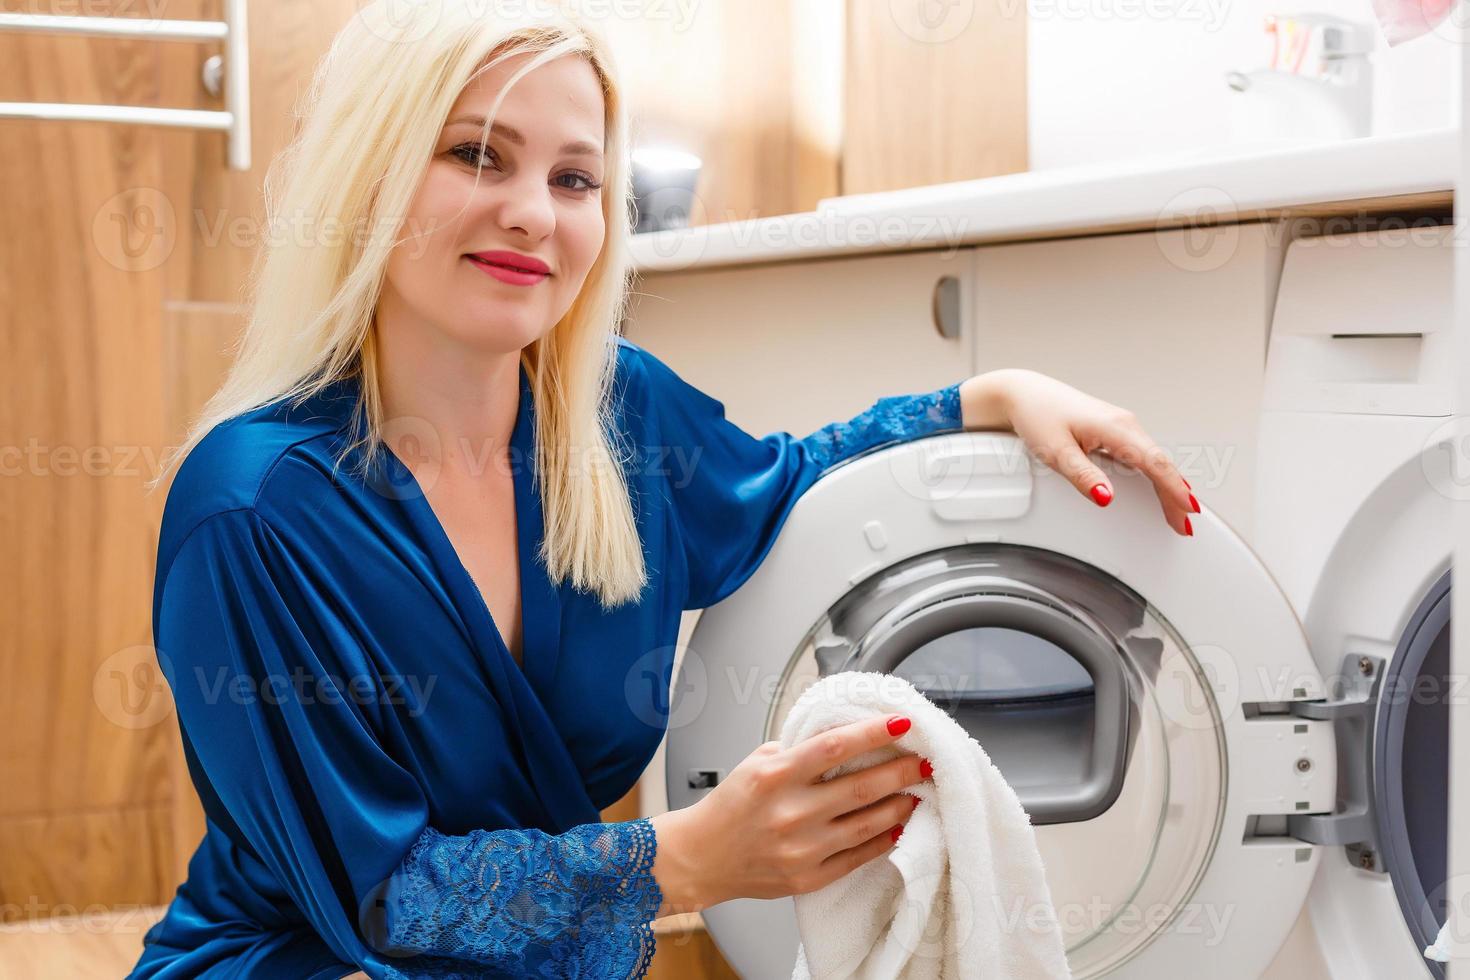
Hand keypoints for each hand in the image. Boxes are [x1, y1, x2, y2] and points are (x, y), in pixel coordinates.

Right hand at [648, 714, 929, 916]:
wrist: (701, 857)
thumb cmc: (729, 807)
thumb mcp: (756, 763)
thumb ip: (797, 750)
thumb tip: (842, 738)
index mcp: (776, 776)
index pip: (835, 746)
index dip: (873, 732)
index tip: (902, 722)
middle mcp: (791, 812)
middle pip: (862, 786)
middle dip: (901, 770)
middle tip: (924, 760)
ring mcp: (802, 847)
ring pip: (867, 823)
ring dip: (899, 805)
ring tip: (917, 792)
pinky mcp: (808, 876)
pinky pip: (858, 856)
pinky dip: (883, 839)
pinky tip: (897, 826)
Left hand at [960, 369, 1200, 536]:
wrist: (1023, 394)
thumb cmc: (1037, 415)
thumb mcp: (1055, 451)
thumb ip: (1083, 476)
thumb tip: (1106, 498)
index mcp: (1116, 427)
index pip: (1154, 463)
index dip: (1174, 489)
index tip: (1188, 510)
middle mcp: (1125, 423)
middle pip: (1161, 463)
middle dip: (1177, 494)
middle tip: (1186, 525)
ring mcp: (1122, 425)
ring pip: (1154, 459)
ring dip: (1169, 485)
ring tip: (1178, 513)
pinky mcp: (1115, 429)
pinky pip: (1144, 454)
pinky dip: (1156, 474)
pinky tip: (1160, 487)